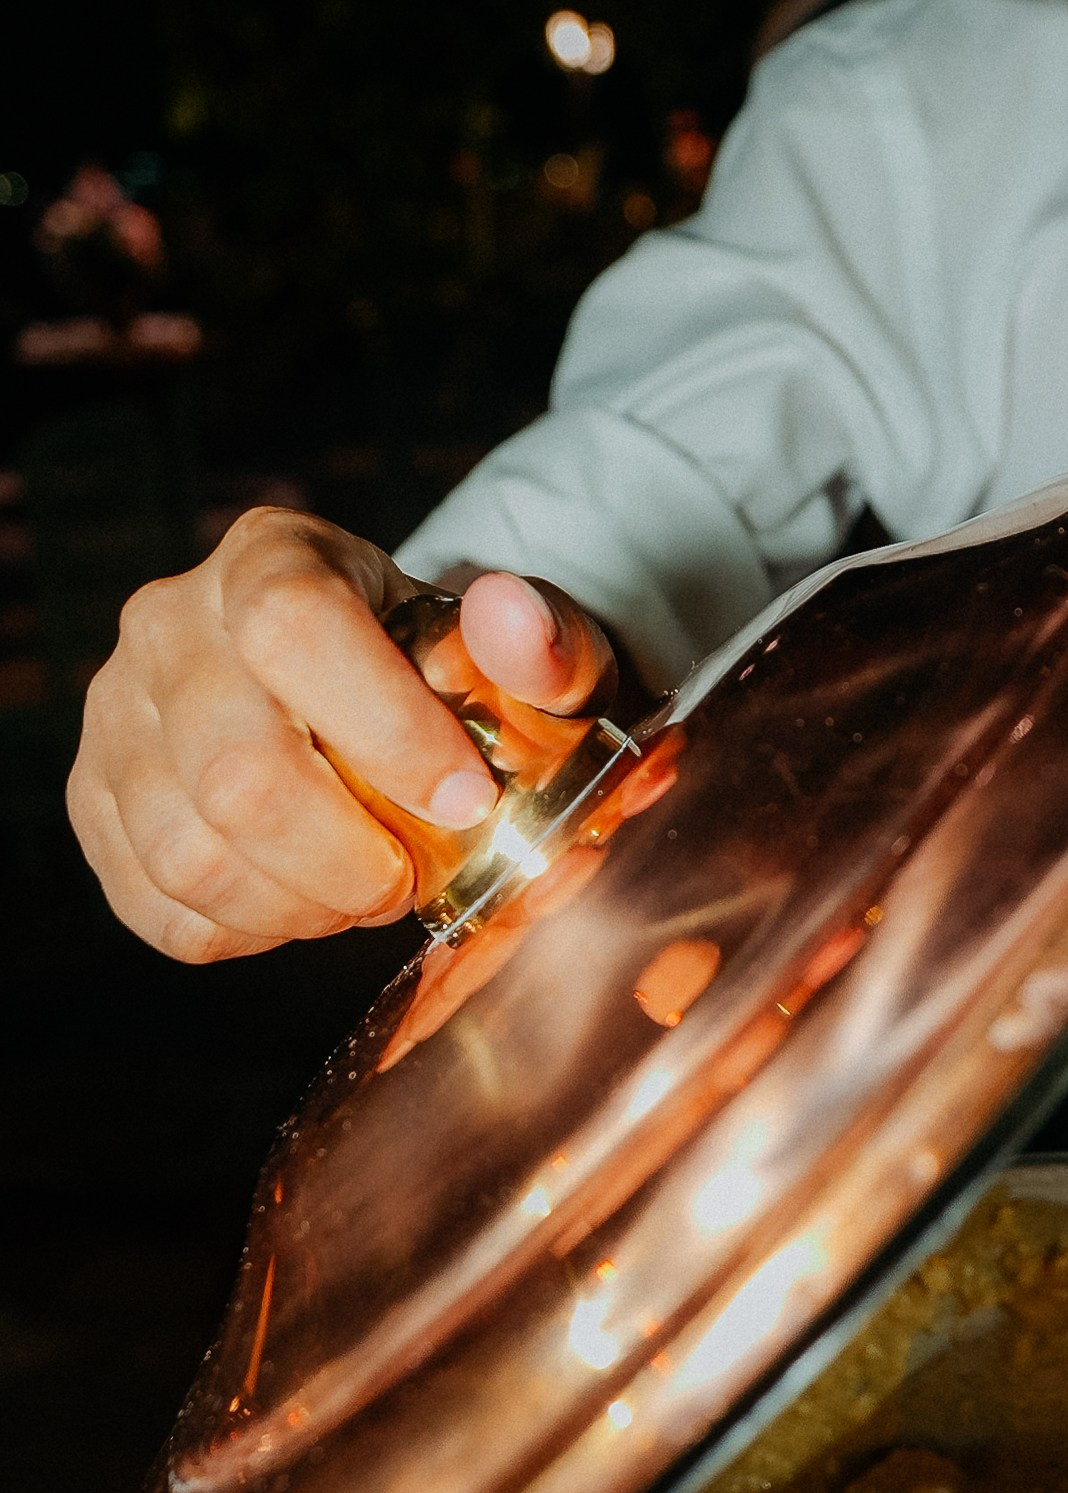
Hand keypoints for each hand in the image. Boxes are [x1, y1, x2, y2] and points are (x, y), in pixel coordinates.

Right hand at [68, 510, 618, 962]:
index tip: (466, 802)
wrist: (374, 696)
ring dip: (298, 910)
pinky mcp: (94, 799)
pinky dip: (245, 934)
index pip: (294, 629)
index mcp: (273, 558)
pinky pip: (159, 906)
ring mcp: (118, 714)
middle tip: (407, 878)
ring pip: (191, 856)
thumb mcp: (525, 650)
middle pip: (238, 774)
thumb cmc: (454, 680)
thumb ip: (547, 645)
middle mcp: (170, 623)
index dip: (386, 734)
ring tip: (355, 892)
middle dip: (349, 863)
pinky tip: (298, 902)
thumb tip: (511, 619)